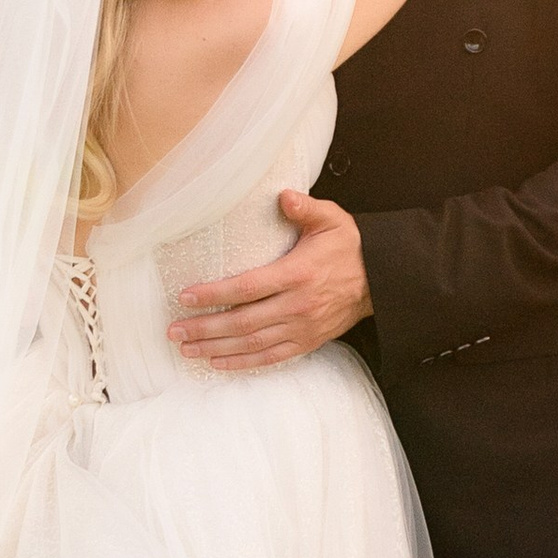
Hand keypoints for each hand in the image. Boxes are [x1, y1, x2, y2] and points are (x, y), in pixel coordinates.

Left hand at [167, 191, 372, 368]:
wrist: (382, 279)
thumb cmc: (350, 246)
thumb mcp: (331, 219)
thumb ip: (305, 208)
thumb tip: (283, 195)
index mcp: (298, 274)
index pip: (248, 287)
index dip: (214, 294)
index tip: (186, 296)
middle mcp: (297, 305)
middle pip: (243, 322)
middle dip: (205, 327)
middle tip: (174, 330)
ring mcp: (302, 328)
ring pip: (252, 343)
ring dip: (216, 347)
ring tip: (186, 348)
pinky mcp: (307, 342)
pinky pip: (270, 357)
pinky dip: (243, 362)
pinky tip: (217, 362)